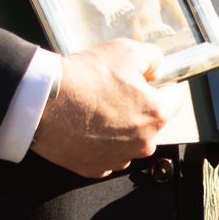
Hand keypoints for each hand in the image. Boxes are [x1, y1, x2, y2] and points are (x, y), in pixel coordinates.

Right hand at [30, 40, 166, 177]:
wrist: (43, 102)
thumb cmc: (84, 77)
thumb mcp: (127, 51)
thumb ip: (153, 58)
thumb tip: (157, 67)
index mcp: (156, 114)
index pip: (175, 98)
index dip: (160, 84)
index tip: (144, 79)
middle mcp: (143, 143)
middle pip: (151, 120)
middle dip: (138, 106)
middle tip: (112, 90)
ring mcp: (119, 159)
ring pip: (130, 139)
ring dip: (119, 125)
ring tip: (95, 107)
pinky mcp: (95, 168)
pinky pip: (108, 153)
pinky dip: (100, 141)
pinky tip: (86, 124)